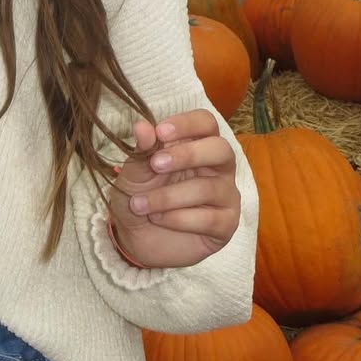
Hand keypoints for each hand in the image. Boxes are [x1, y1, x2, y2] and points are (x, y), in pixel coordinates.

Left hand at [106, 110, 240, 269]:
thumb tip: (142, 126)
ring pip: (208, 188)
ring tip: (140, 205)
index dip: (187, 124)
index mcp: (197, 144)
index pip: (206, 122)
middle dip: (188, 155)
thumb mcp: (134, 173)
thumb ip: (141, 150)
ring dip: (168, 196)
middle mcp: (217, 167)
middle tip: (156, 165)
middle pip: (221, 149)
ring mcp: (225, 196)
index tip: (160, 132)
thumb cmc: (140, 194)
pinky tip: (159, 219)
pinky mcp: (226, 225)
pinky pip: (209, 218)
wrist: (135, 238)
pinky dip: (178, 218)